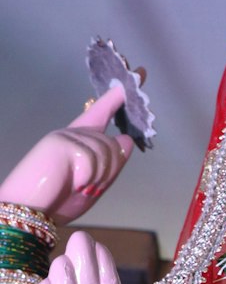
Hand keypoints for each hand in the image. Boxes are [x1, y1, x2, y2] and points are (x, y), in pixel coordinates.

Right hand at [0, 88, 132, 224]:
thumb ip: (111, 162)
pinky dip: (87, 179)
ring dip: (98, 178)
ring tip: (78, 186)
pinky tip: (72, 182)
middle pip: (115, 145)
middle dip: (109, 172)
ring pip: (107, 154)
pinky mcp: (62, 143)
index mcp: (80, 139)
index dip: (120, 95)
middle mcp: (73, 133)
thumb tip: (125, 139)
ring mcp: (67, 136)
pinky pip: (92, 161)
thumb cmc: (58, 198)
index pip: (103, 111)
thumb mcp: (93, 183)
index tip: (141, 72)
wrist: (28, 211)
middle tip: (87, 187)